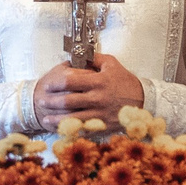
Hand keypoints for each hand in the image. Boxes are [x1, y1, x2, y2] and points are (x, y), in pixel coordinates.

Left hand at [33, 55, 147, 125]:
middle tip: (42, 101)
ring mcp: (100, 113)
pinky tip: (62, 129)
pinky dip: (71, 130)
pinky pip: (83, 128)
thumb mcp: (112, 64)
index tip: (48, 85)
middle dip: (52, 102)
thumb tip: (79, 54)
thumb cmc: (126, 81)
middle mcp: (98, 98)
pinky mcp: (103, 125)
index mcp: (98, 82)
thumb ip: (94, 58)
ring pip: (73, 118)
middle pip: (68, 101)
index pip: (71, 82)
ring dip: (57, 118)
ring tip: (46, 117)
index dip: (56, 83)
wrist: (143, 100)